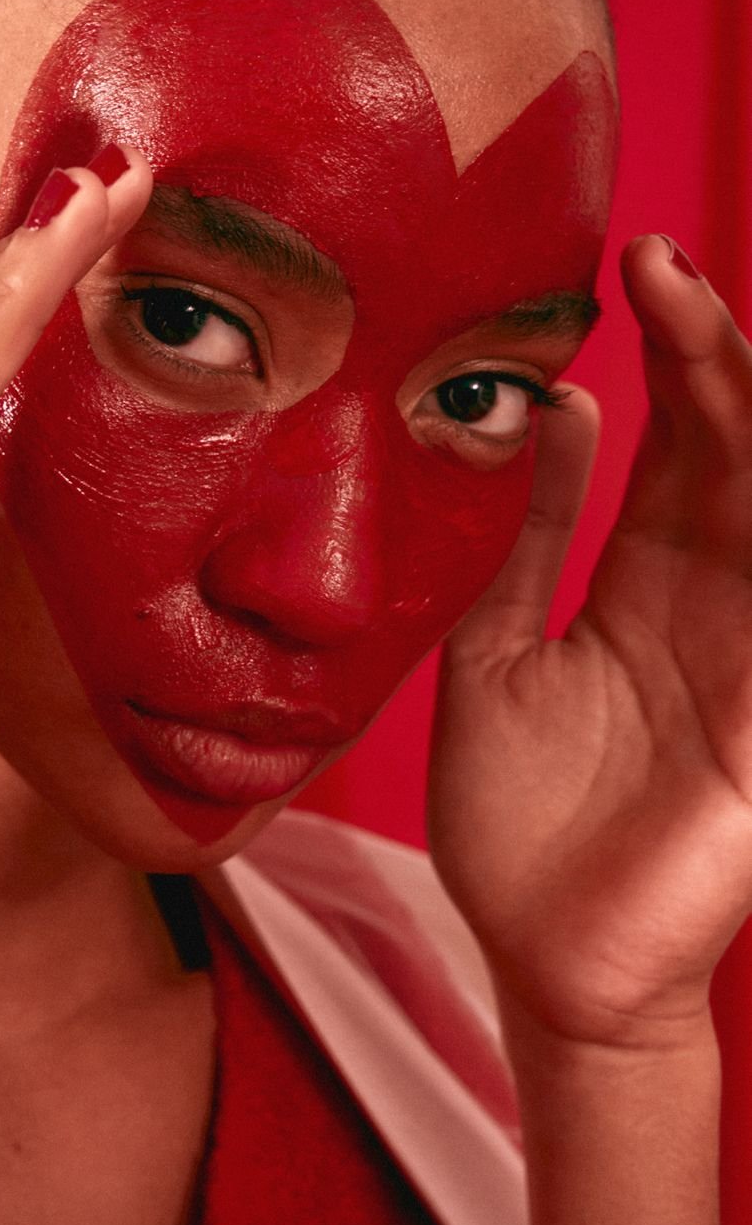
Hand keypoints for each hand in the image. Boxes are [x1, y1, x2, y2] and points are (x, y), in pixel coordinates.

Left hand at [428, 235, 751, 1052]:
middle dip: (715, 355)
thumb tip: (557, 411)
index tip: (634, 263)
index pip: (683, 440)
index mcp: (647, 582)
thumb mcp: (495, 650)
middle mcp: (719, 603)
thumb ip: (528, 538)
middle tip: (663, 265)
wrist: (542, 961)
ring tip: (710, 332)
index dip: (674, 350)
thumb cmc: (517, 818)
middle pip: (740, 452)